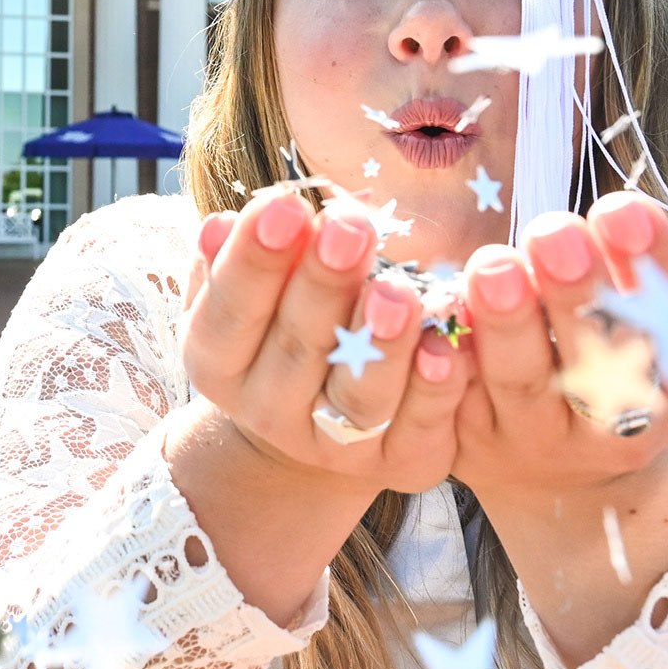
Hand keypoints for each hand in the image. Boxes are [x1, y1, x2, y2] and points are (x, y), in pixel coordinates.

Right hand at [180, 187, 472, 496]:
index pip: (228, 311)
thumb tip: (222, 226)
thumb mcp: (242, 289)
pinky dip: (436, 390)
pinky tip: (448, 347)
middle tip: (350, 227)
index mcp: (219, 362)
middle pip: (297, 348)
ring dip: (383, 343)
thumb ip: (232, 258)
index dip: (254, 261)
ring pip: (359, 397)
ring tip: (400, 291)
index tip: (285, 205)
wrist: (312, 416)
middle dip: (324, 283)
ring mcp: (334, 445)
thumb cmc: (278, 321)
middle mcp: (268, 411)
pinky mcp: (398, 463)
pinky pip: (420, 429)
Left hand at [449, 191, 667, 506]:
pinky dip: (445, 357)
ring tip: (495, 265)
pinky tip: (438, 311)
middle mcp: (611, 426)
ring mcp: (536, 438)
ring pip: (522, 381)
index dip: (654, 271)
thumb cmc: (618, 354)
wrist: (561, 473)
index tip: (622, 209)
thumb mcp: (664, 320)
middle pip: (598, 362)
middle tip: (553, 232)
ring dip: (507, 321)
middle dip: (576, 294)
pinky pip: (454, 402)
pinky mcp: (469, 441)